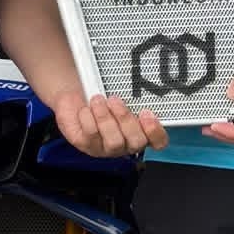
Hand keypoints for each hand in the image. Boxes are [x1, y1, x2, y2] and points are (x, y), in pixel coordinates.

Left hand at [53, 88, 167, 158]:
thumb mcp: (119, 92)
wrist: (74, 94)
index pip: (158, 141)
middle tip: (115, 101)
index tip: (146, 112)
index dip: (155, 131)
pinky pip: (91, 135)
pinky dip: (88, 117)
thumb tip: (138, 86)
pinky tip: (86, 108)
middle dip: (126, 120)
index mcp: (139, 131)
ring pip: (114, 142)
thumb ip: (133, 95)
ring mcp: (105, 147)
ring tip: (98, 100)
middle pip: (137, 142)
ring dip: (105, 117)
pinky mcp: (86, 145)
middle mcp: (124, 143)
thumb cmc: (100, 93)